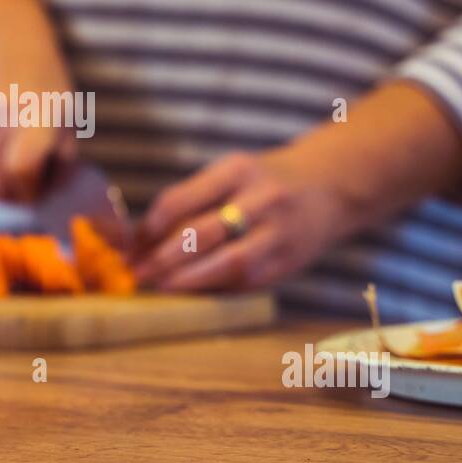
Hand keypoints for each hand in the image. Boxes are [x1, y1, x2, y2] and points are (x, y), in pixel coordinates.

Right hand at [0, 0, 76, 201]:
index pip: (21, 170)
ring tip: (12, 139)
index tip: (42, 183)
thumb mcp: (67, 116)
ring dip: (1, 172)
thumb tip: (46, 200)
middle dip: (17, 190)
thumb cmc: (44, 83)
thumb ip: (61, 161)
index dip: (32, 189)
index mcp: (33, 115)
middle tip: (31, 172)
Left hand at [131, 145, 355, 292]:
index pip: (180, 200)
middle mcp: (261, 198)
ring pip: (228, 263)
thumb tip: (140, 238)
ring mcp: (280, 231)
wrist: (332, 186)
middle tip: (137, 274)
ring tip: (161, 287)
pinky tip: (194, 293)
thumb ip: (192, 200)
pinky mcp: (290, 261)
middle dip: (163, 259)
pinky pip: (247, 280)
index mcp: (237, 170)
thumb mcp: (231, 174)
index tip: (129, 246)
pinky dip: (216, 288)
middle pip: (201, 233)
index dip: (149, 228)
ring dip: (189, 280)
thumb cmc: (265, 181)